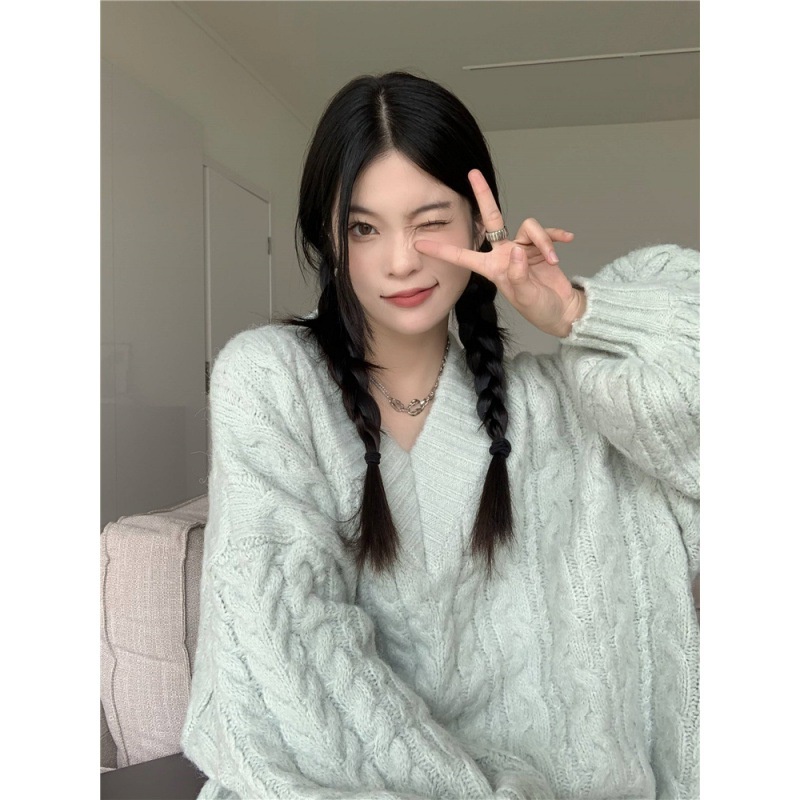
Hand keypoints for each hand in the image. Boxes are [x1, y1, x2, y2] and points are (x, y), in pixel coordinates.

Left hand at [414, 169, 584, 336]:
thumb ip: (520, 276)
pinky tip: (567, 241)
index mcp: (492, 268)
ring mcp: (523, 248)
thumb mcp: (527, 298)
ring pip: (529, 228)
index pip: (463, 256)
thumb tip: (517, 252)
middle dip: (483, 196)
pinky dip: (556, 237)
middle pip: (492, 218)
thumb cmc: (540, 309)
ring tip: (553, 260)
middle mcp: (505, 254)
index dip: (442, 250)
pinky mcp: (541, 247)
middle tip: (473, 174)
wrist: (563, 312)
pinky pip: (547, 232)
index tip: (420, 244)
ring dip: (543, 241)